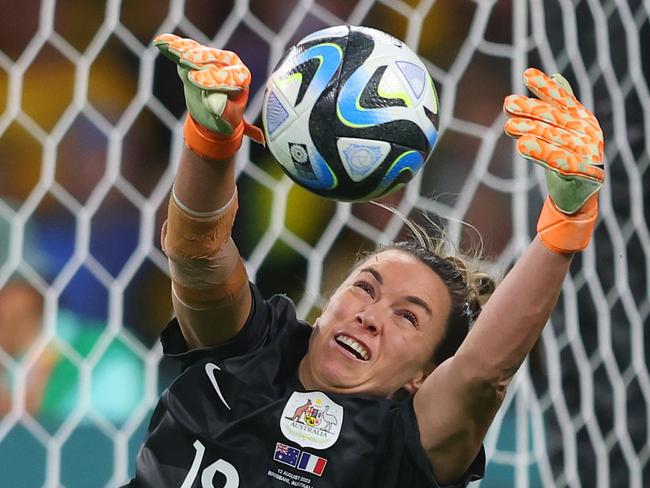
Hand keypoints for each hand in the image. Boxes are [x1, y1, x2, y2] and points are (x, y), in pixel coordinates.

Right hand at [154, 34, 262, 158]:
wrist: (215, 116)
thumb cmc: (226, 118)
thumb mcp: (228, 117)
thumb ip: (223, 109)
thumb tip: (215, 107)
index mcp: (241, 77)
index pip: (228, 75)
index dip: (211, 78)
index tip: (196, 82)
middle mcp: (229, 63)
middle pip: (213, 59)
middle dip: (199, 61)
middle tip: (186, 62)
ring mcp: (213, 58)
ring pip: (198, 52)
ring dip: (184, 51)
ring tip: (172, 50)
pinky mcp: (198, 58)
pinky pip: (186, 50)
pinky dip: (173, 46)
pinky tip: (160, 42)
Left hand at [503, 68, 604, 252]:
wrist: (578, 195)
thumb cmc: (567, 158)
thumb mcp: (563, 130)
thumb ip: (560, 106)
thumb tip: (555, 75)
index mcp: (583, 119)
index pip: (563, 99)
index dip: (545, 87)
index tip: (527, 74)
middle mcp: (589, 132)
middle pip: (555, 118)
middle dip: (531, 109)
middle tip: (508, 103)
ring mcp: (590, 152)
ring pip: (555, 139)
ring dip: (532, 130)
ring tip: (510, 126)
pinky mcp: (585, 173)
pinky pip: (560, 162)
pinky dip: (541, 153)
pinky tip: (522, 146)